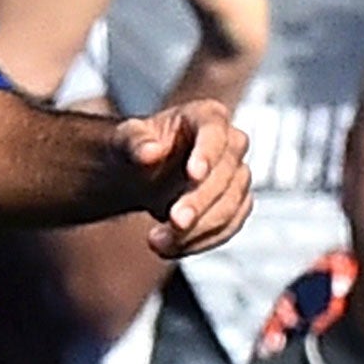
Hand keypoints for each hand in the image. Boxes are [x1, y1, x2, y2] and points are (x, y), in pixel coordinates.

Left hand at [124, 99, 251, 255]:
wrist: (142, 173)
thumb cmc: (137, 147)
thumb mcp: (125, 139)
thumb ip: (134, 141)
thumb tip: (150, 151)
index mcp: (206, 116)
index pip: (214, 132)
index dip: (207, 153)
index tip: (193, 175)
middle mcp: (230, 143)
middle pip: (226, 174)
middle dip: (199, 201)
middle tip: (174, 221)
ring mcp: (238, 174)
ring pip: (230, 206)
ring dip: (197, 229)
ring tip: (158, 240)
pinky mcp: (237, 204)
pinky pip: (229, 227)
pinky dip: (201, 241)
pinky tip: (172, 247)